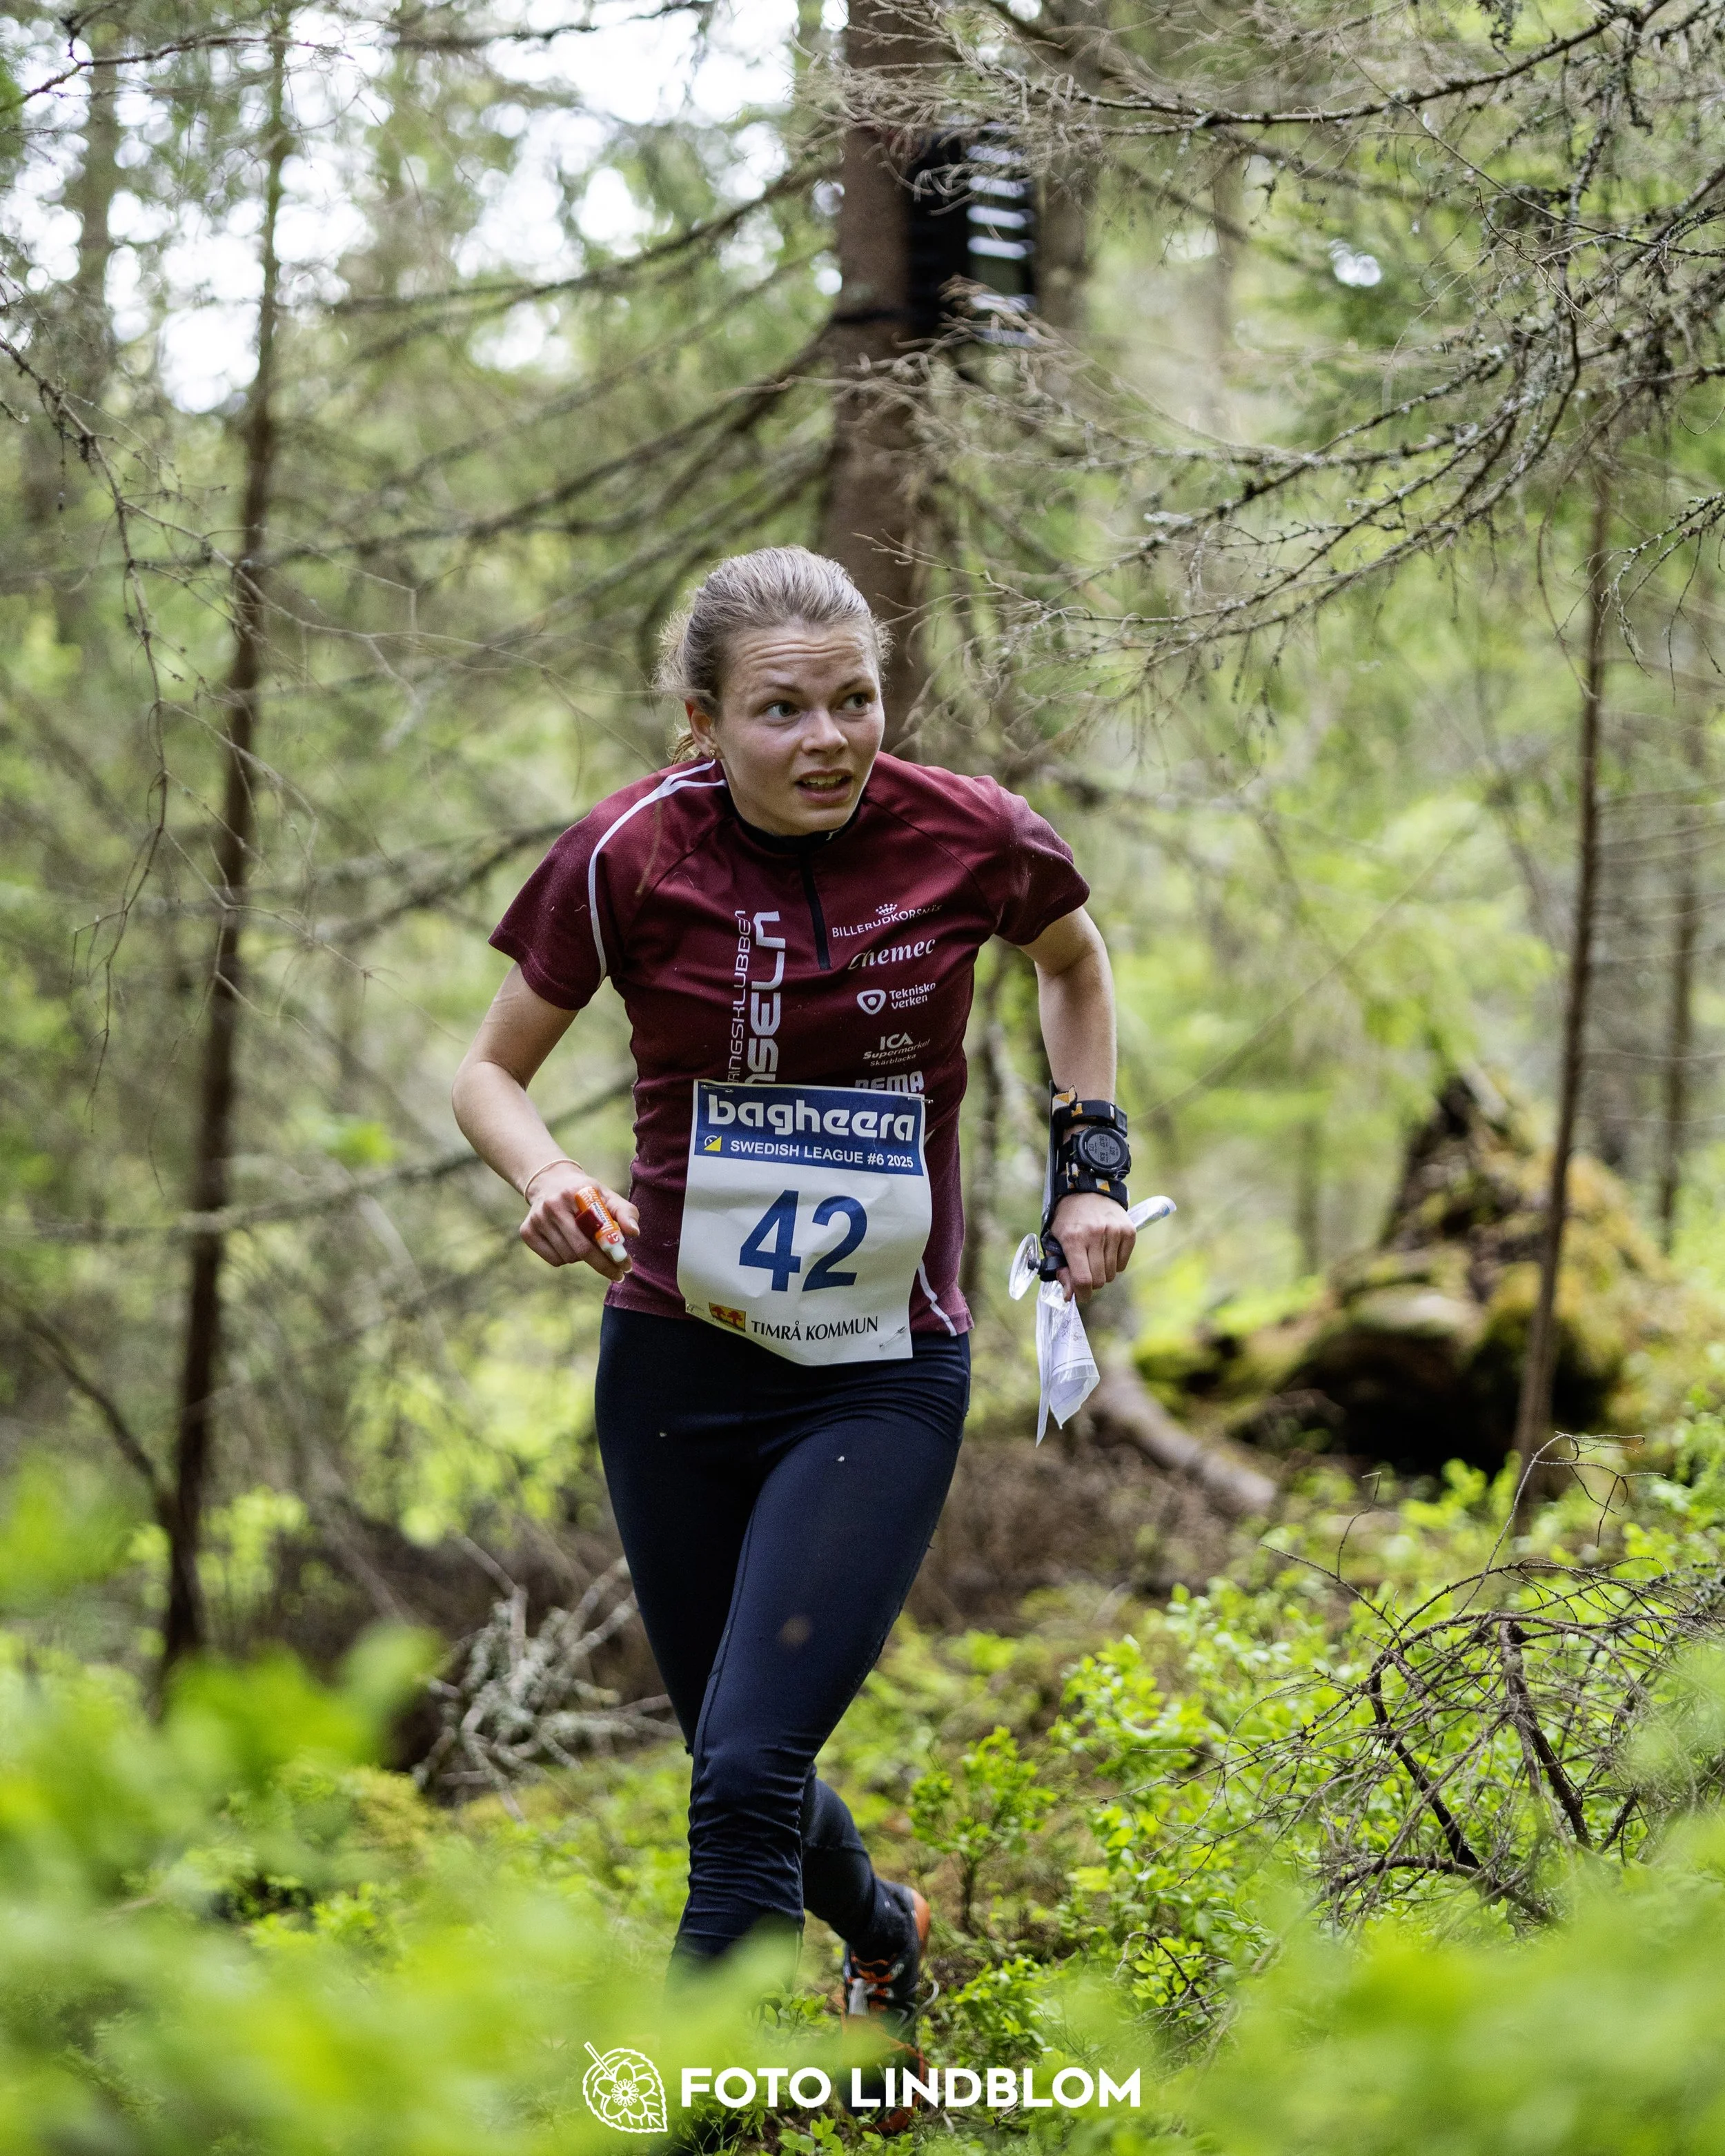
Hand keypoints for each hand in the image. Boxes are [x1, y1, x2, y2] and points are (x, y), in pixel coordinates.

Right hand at [520, 1162, 638, 1278]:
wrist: (549, 1181)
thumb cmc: (585, 1193)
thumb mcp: (606, 1195)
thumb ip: (625, 1211)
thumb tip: (634, 1233)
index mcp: (576, 1193)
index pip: (596, 1229)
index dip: (612, 1251)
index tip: (626, 1266)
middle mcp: (553, 1205)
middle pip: (581, 1249)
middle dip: (603, 1264)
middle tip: (617, 1272)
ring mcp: (537, 1219)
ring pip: (568, 1257)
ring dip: (583, 1258)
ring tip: (587, 1244)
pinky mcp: (526, 1231)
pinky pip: (554, 1260)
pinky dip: (566, 1258)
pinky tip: (569, 1244)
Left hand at [1048, 1191, 1135, 1303]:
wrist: (1087, 1190)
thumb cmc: (1068, 1219)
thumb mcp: (1055, 1240)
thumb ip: (1060, 1268)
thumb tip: (1069, 1296)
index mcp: (1073, 1238)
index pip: (1082, 1279)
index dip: (1081, 1294)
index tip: (1079, 1296)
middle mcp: (1095, 1235)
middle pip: (1099, 1280)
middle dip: (1091, 1283)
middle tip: (1085, 1274)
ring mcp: (1114, 1232)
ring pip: (1111, 1274)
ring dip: (1102, 1273)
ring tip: (1094, 1259)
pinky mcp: (1128, 1231)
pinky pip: (1122, 1264)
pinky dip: (1114, 1264)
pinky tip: (1105, 1251)